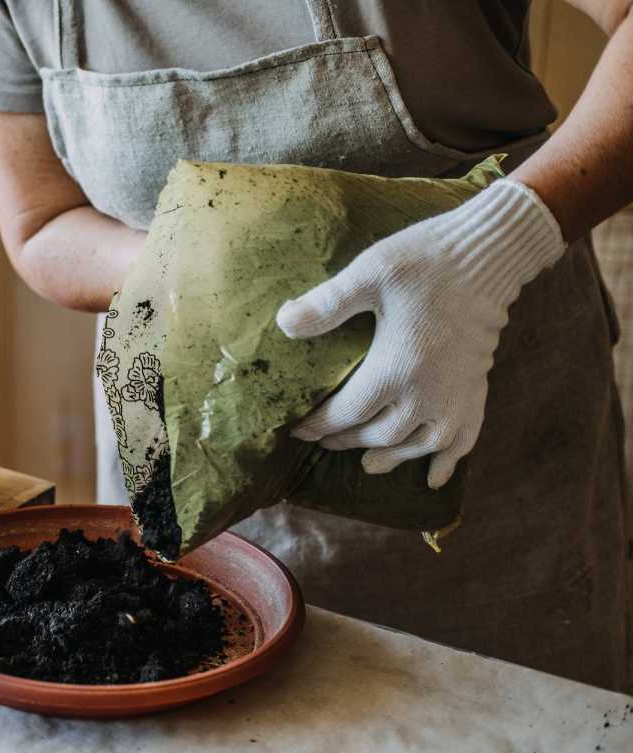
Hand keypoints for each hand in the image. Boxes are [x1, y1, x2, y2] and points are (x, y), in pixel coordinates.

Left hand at [275, 179, 565, 487]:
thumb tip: (283, 323)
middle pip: (381, 434)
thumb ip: (327, 304)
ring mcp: (456, 395)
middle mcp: (428, 393)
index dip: (319, 426)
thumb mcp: (370, 274)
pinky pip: (464, 438)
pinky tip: (435, 478)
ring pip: (420, 444)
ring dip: (392, 457)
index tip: (298, 431)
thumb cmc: (426, 261)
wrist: (490, 255)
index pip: (347, 413)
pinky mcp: (477, 388)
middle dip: (349, 441)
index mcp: (396, 368)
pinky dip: (447, 460)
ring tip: (369, 465)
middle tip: (326, 442)